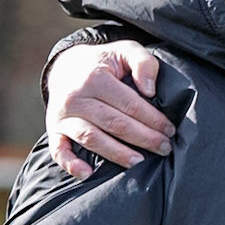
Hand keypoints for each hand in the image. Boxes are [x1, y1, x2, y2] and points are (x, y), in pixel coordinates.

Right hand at [48, 40, 174, 180]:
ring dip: (117, 153)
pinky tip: (88, 174)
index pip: (130, 104)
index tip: (170, 130)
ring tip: (139, 162)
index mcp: (95, 78)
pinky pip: (59, 150)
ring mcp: (63, 116)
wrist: (66, 67)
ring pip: (91, 138)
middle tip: (165, 148)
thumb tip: (149, 91)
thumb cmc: (104, 63)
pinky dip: (71, 164)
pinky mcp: (54, 130)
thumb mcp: (125, 51)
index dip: (153, 119)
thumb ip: (143, 62)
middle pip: (115, 123)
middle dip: (144, 138)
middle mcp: (76, 97)